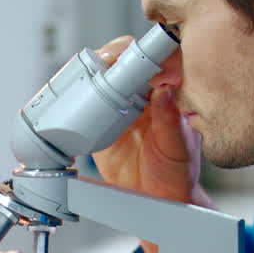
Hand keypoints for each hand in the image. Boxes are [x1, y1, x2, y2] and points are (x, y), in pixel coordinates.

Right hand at [90, 37, 204, 206]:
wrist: (157, 201)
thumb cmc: (177, 174)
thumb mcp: (177, 147)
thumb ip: (170, 120)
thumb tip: (165, 91)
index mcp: (166, 96)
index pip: (156, 62)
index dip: (145, 52)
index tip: (135, 54)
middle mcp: (142, 97)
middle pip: (125, 62)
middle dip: (114, 54)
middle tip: (108, 61)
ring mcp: (119, 109)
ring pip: (105, 77)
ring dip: (95, 70)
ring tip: (91, 74)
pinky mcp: (100, 125)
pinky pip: (87, 103)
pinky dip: (78, 95)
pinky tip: (76, 92)